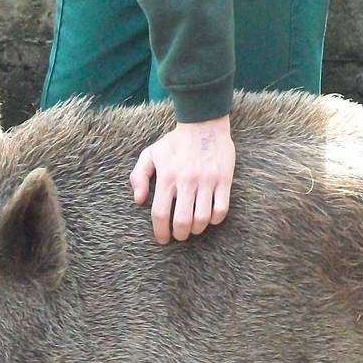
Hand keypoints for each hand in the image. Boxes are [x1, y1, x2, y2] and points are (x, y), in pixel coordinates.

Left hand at [130, 116, 234, 244]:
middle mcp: (187, 181)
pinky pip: (221, 209)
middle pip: (183, 221)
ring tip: (193, 228)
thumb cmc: (175, 142)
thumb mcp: (151, 153)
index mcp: (167, 176)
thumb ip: (139, 176)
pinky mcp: (224, 180)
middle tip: (179, 235)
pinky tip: (209, 217)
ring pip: (203, 218)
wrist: (204, 124)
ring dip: (197, 229)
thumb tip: (139, 200)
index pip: (161, 213)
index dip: (160, 232)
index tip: (162, 239)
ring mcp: (207, 181)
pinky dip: (215, 219)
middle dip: (180, 235)